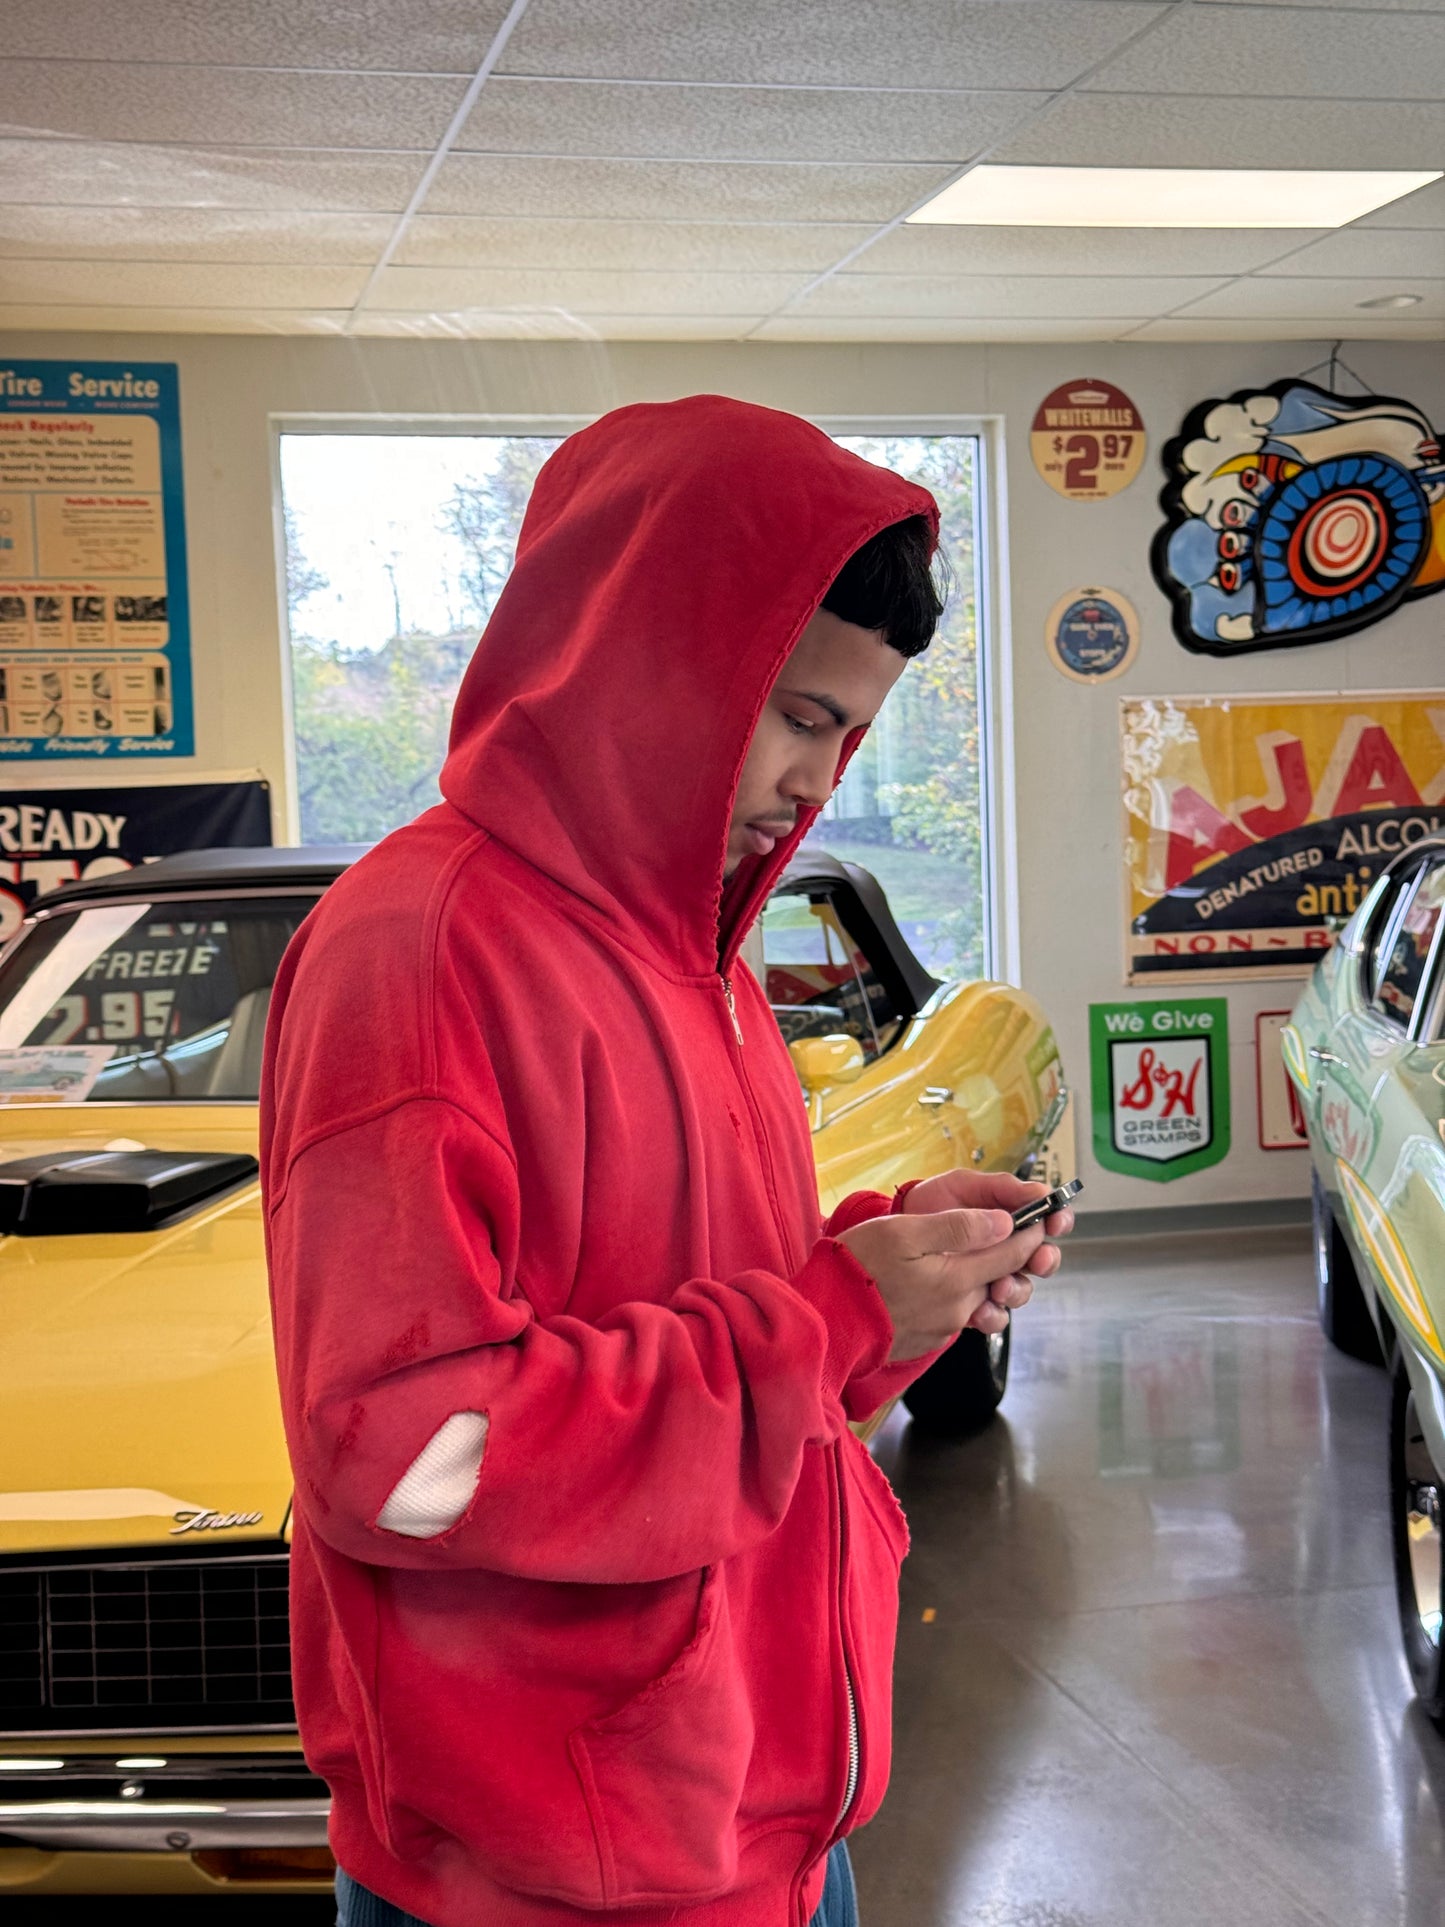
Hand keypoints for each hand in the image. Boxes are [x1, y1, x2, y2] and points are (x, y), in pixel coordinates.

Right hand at [837, 1205, 1052, 1364]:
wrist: (823, 1321)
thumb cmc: (856, 1270)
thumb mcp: (903, 1233)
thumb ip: (956, 1227)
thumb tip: (1002, 1223)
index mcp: (957, 1279)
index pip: (1011, 1253)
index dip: (1029, 1232)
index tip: (1040, 1216)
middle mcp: (958, 1308)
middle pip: (1001, 1279)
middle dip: (1013, 1256)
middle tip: (1016, 1232)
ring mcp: (942, 1327)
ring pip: (980, 1298)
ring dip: (987, 1278)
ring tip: (978, 1256)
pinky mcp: (926, 1339)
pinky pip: (956, 1313)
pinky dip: (960, 1294)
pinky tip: (944, 1280)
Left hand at [897, 1170, 1073, 1331]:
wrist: (890, 1234)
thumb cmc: (930, 1203)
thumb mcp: (961, 1185)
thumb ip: (998, 1187)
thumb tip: (1036, 1192)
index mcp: (1008, 1217)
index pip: (1045, 1219)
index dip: (1058, 1220)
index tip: (1057, 1222)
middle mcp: (1005, 1249)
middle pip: (1040, 1259)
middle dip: (1045, 1259)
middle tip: (1038, 1260)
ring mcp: (990, 1276)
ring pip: (1020, 1289)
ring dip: (1018, 1289)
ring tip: (1001, 1287)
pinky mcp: (972, 1301)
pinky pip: (993, 1315)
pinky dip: (992, 1315)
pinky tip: (981, 1311)